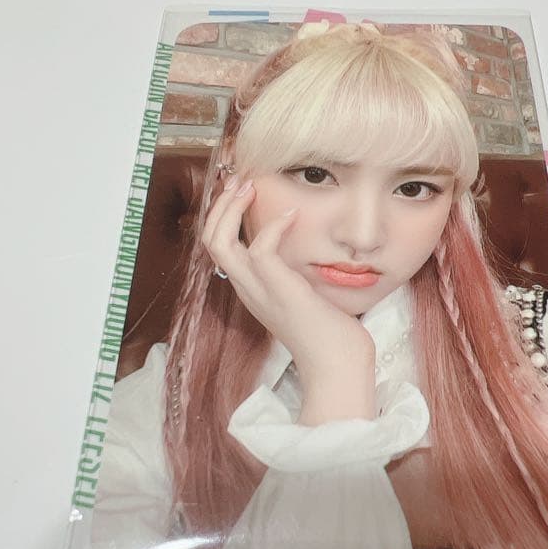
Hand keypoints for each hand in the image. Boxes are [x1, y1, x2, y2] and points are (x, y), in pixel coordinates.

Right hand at [202, 176, 375, 417]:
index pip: (221, 249)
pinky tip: (293, 216)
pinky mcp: (279, 290)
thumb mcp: (307, 297)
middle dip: (220, 206)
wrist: (338, 366)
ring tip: (249, 186)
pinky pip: (260, 250)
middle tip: (240, 181)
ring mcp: (260, 291)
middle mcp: (248, 290)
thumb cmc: (330, 335)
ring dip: (231, 209)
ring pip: (219, 243)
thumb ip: (297, 275)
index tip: (242, 192)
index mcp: (252, 291)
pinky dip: (272, 227)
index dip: (224, 217)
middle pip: (209, 241)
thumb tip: (306, 252)